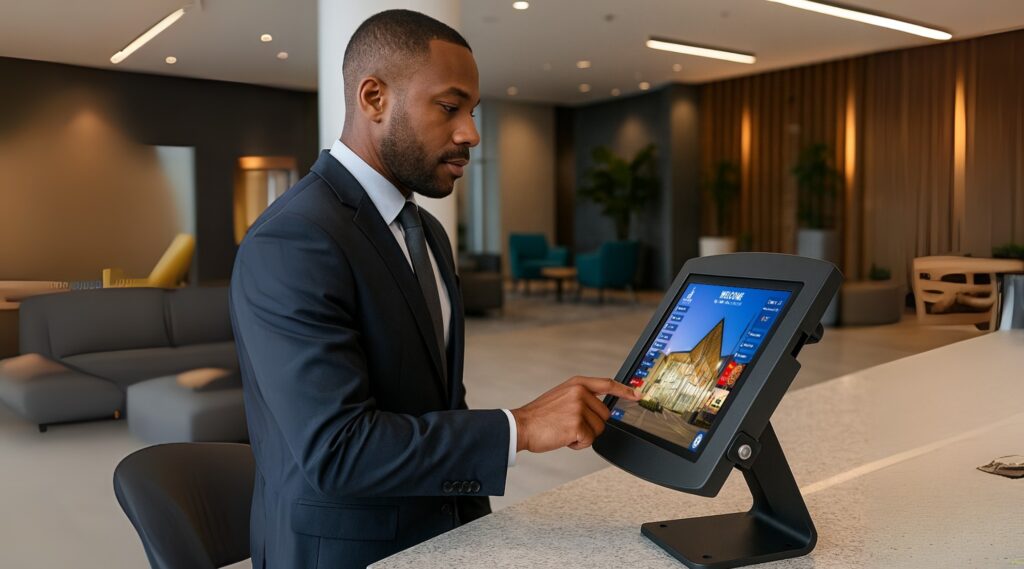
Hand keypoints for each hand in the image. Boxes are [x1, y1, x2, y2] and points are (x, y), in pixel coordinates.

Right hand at [510, 376, 640, 452]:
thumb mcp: (562, 396)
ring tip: (564, 429)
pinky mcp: (577, 425)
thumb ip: (581, 396)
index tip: (637, 394)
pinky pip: (589, 440)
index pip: (608, 384)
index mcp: (577, 384)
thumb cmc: (540, 415)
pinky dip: (577, 443)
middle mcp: (580, 393)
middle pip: (605, 414)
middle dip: (591, 424)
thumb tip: (600, 407)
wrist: (522, 426)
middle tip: (570, 424)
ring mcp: (579, 408)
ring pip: (599, 429)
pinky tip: (563, 437)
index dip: (625, 390)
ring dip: (584, 435)